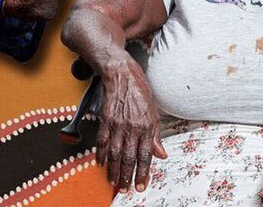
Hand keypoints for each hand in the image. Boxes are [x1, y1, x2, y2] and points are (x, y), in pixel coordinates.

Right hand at [97, 58, 167, 192]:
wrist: (121, 73)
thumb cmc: (139, 89)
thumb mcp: (154, 111)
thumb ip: (156, 135)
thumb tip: (161, 154)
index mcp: (147, 126)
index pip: (145, 155)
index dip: (143, 173)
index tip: (141, 185)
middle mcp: (132, 127)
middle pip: (128, 158)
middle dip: (127, 176)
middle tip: (125, 189)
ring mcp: (118, 124)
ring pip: (115, 153)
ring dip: (113, 170)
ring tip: (113, 181)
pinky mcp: (105, 120)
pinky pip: (102, 141)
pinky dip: (101, 154)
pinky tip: (101, 163)